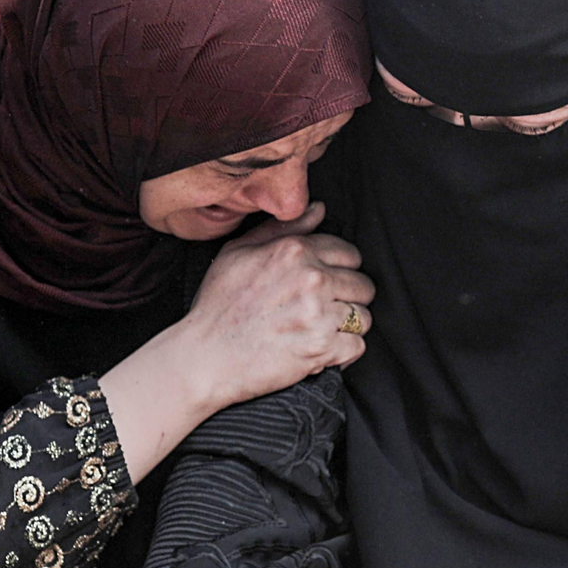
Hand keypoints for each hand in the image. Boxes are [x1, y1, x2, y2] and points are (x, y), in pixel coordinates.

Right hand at [176, 201, 374, 409]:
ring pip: (363, 317)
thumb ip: (283, 229)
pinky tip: (324, 351)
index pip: (349, 254)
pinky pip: (356, 347)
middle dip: (348, 298)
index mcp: (294, 251)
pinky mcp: (321, 349)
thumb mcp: (238, 253)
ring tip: (322, 331)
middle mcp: (311, 278)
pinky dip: (344, 353)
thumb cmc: (217, 306)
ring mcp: (318, 314)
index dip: (340, 270)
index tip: (327, 285)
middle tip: (324, 311)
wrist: (204, 357)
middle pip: (362, 285)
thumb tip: (318, 210)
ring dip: (347, 326)